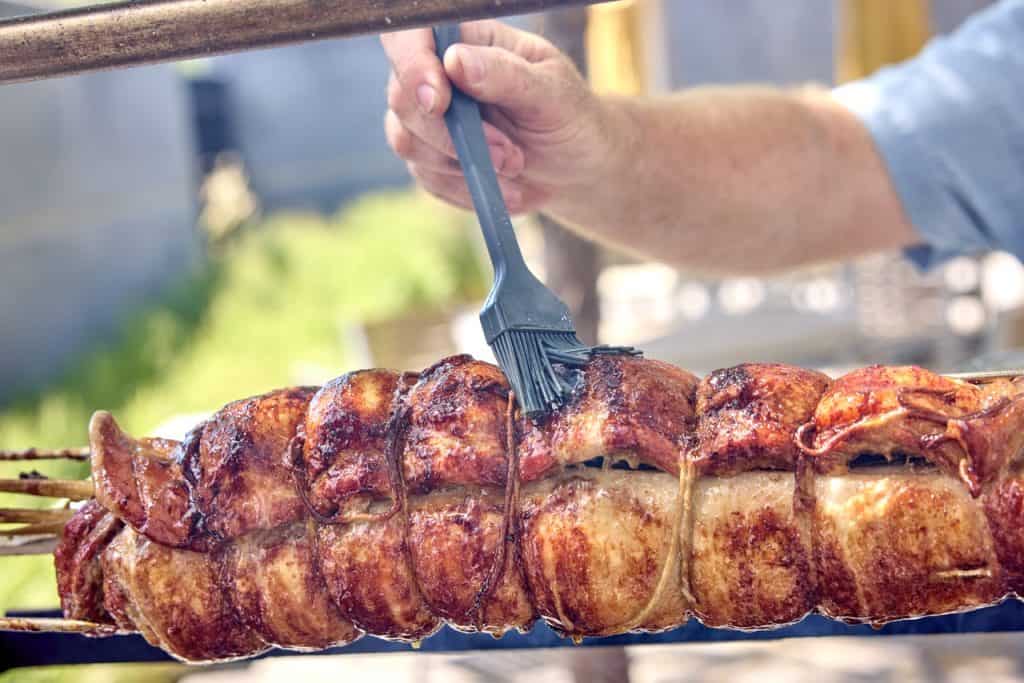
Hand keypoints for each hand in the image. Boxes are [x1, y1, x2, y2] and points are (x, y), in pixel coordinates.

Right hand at [381, 20, 618, 214]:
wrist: (576, 170)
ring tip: (515, 169)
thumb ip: (506, 74)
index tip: (439, 102)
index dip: (412, 65)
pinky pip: (427, 177)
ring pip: (408, 143)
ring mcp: (429, 120)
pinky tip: (505, 190)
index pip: (411, 36)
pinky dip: (467, 189)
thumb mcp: (552, 92)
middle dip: (453, 136)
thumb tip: (455, 62)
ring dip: (463, 166)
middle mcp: (438, 75)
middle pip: (403, 98)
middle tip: (509, 156)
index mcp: (467, 39)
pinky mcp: (430, 160)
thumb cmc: (569, 117)